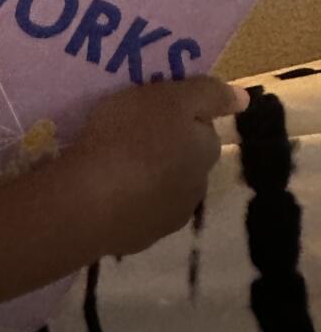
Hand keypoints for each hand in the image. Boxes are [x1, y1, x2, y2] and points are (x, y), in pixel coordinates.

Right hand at [73, 76, 247, 256]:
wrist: (87, 200)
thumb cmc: (127, 137)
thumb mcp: (168, 98)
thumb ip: (207, 94)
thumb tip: (245, 99)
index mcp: (204, 151)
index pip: (202, 128)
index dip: (178, 115)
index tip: (151, 107)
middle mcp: (195, 187)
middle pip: (183, 160)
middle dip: (163, 147)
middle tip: (128, 132)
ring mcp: (167, 218)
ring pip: (161, 187)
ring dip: (145, 175)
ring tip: (111, 161)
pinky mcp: (138, 237)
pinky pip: (135, 209)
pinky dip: (125, 198)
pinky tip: (103, 188)